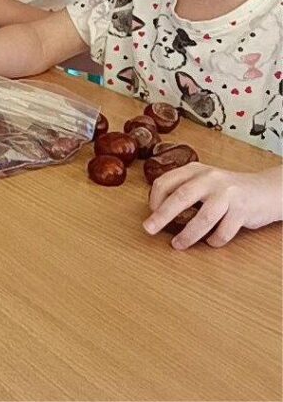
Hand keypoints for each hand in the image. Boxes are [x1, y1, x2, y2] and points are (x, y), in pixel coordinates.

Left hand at [143, 163, 282, 248]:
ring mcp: (228, 194)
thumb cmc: (227, 190)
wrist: (266, 190)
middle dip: (162, 215)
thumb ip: (183, 188)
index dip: (155, 199)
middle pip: (181, 197)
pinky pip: (224, 231)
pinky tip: (210, 242)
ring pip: (203, 217)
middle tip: (149, 229)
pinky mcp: (243, 210)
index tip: (151, 213)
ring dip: (188, 235)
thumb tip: (156, 211)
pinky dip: (214, 240)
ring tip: (178, 244)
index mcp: (195, 170)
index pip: (166, 181)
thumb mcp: (203, 180)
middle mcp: (210, 178)